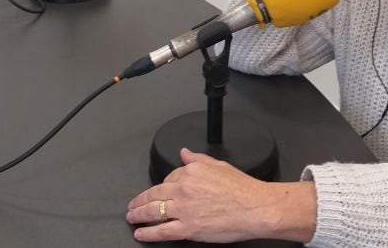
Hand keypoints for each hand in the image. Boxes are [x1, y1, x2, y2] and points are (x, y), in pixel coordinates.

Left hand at [125, 148, 316, 242]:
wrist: (256, 208)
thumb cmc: (243, 189)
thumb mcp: (219, 166)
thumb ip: (198, 160)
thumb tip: (185, 153)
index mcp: (191, 172)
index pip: (168, 178)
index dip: (162, 186)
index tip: (159, 191)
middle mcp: (184, 189)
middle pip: (154, 194)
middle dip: (140, 201)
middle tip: (132, 205)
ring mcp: (184, 210)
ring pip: (153, 212)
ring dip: (138, 215)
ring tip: (132, 218)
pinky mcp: (188, 228)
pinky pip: (162, 231)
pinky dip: (148, 233)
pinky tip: (141, 234)